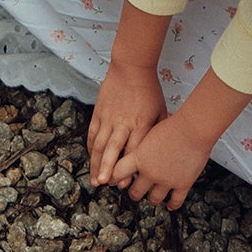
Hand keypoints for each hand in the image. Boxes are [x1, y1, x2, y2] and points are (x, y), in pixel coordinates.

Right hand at [88, 61, 166, 185]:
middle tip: (102, 184)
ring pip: (99, 144)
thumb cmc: (149, 90)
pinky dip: (91, 148)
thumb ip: (158, 131)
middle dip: (106, 168)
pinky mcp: (99, 112)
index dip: (127, 167)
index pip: (132, 150)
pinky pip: (92, 133)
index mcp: (141, 123)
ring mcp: (109, 117)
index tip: (124, 183)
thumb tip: (158, 152)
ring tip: (95, 179)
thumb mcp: (160, 110)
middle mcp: (123, 122)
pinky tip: (92, 160)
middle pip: (112, 149)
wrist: (131, 67)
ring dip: (96, 163)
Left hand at [110, 107, 211, 208]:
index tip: (113, 180)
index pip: (118, 173)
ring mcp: (166, 180)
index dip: (114, 178)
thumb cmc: (174, 124)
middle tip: (135, 192)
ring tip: (152, 197)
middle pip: (135, 192)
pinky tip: (170, 204)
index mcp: (139, 157)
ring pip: (154, 199)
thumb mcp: (150, 132)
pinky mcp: (183, 184)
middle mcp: (150, 172)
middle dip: (134, 193)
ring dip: (151, 199)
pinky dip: (171, 205)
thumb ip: (142, 144)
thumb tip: (137, 147)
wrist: (194, 127)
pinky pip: (175, 201)